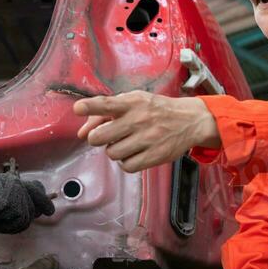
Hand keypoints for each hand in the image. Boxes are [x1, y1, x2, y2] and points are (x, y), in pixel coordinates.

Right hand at [0, 171, 55, 233]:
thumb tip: (21, 208)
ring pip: (27, 218)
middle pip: (34, 208)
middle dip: (28, 217)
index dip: (45, 202)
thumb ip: (11, 195)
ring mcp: (21, 198)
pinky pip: (19, 223)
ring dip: (14, 224)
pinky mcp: (17, 208)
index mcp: (18, 182)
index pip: (37, 190)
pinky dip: (8, 227)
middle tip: (15, 223)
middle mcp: (22, 188)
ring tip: (1, 224)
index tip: (49, 211)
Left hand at [73, 91, 219, 172]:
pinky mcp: (155, 156)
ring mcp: (147, 139)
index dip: (90, 107)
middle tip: (105, 136)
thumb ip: (105, 113)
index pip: (106, 104)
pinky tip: (134, 153)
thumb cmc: (155, 110)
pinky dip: (126, 162)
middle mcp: (139, 119)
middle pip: (100, 136)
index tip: (78, 108)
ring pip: (111, 153)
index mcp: (132, 103)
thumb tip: (81, 132)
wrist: (190, 121)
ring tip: (126, 143)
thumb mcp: (133, 102)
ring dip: (114, 150)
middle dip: (96, 138)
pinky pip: (126, 166)